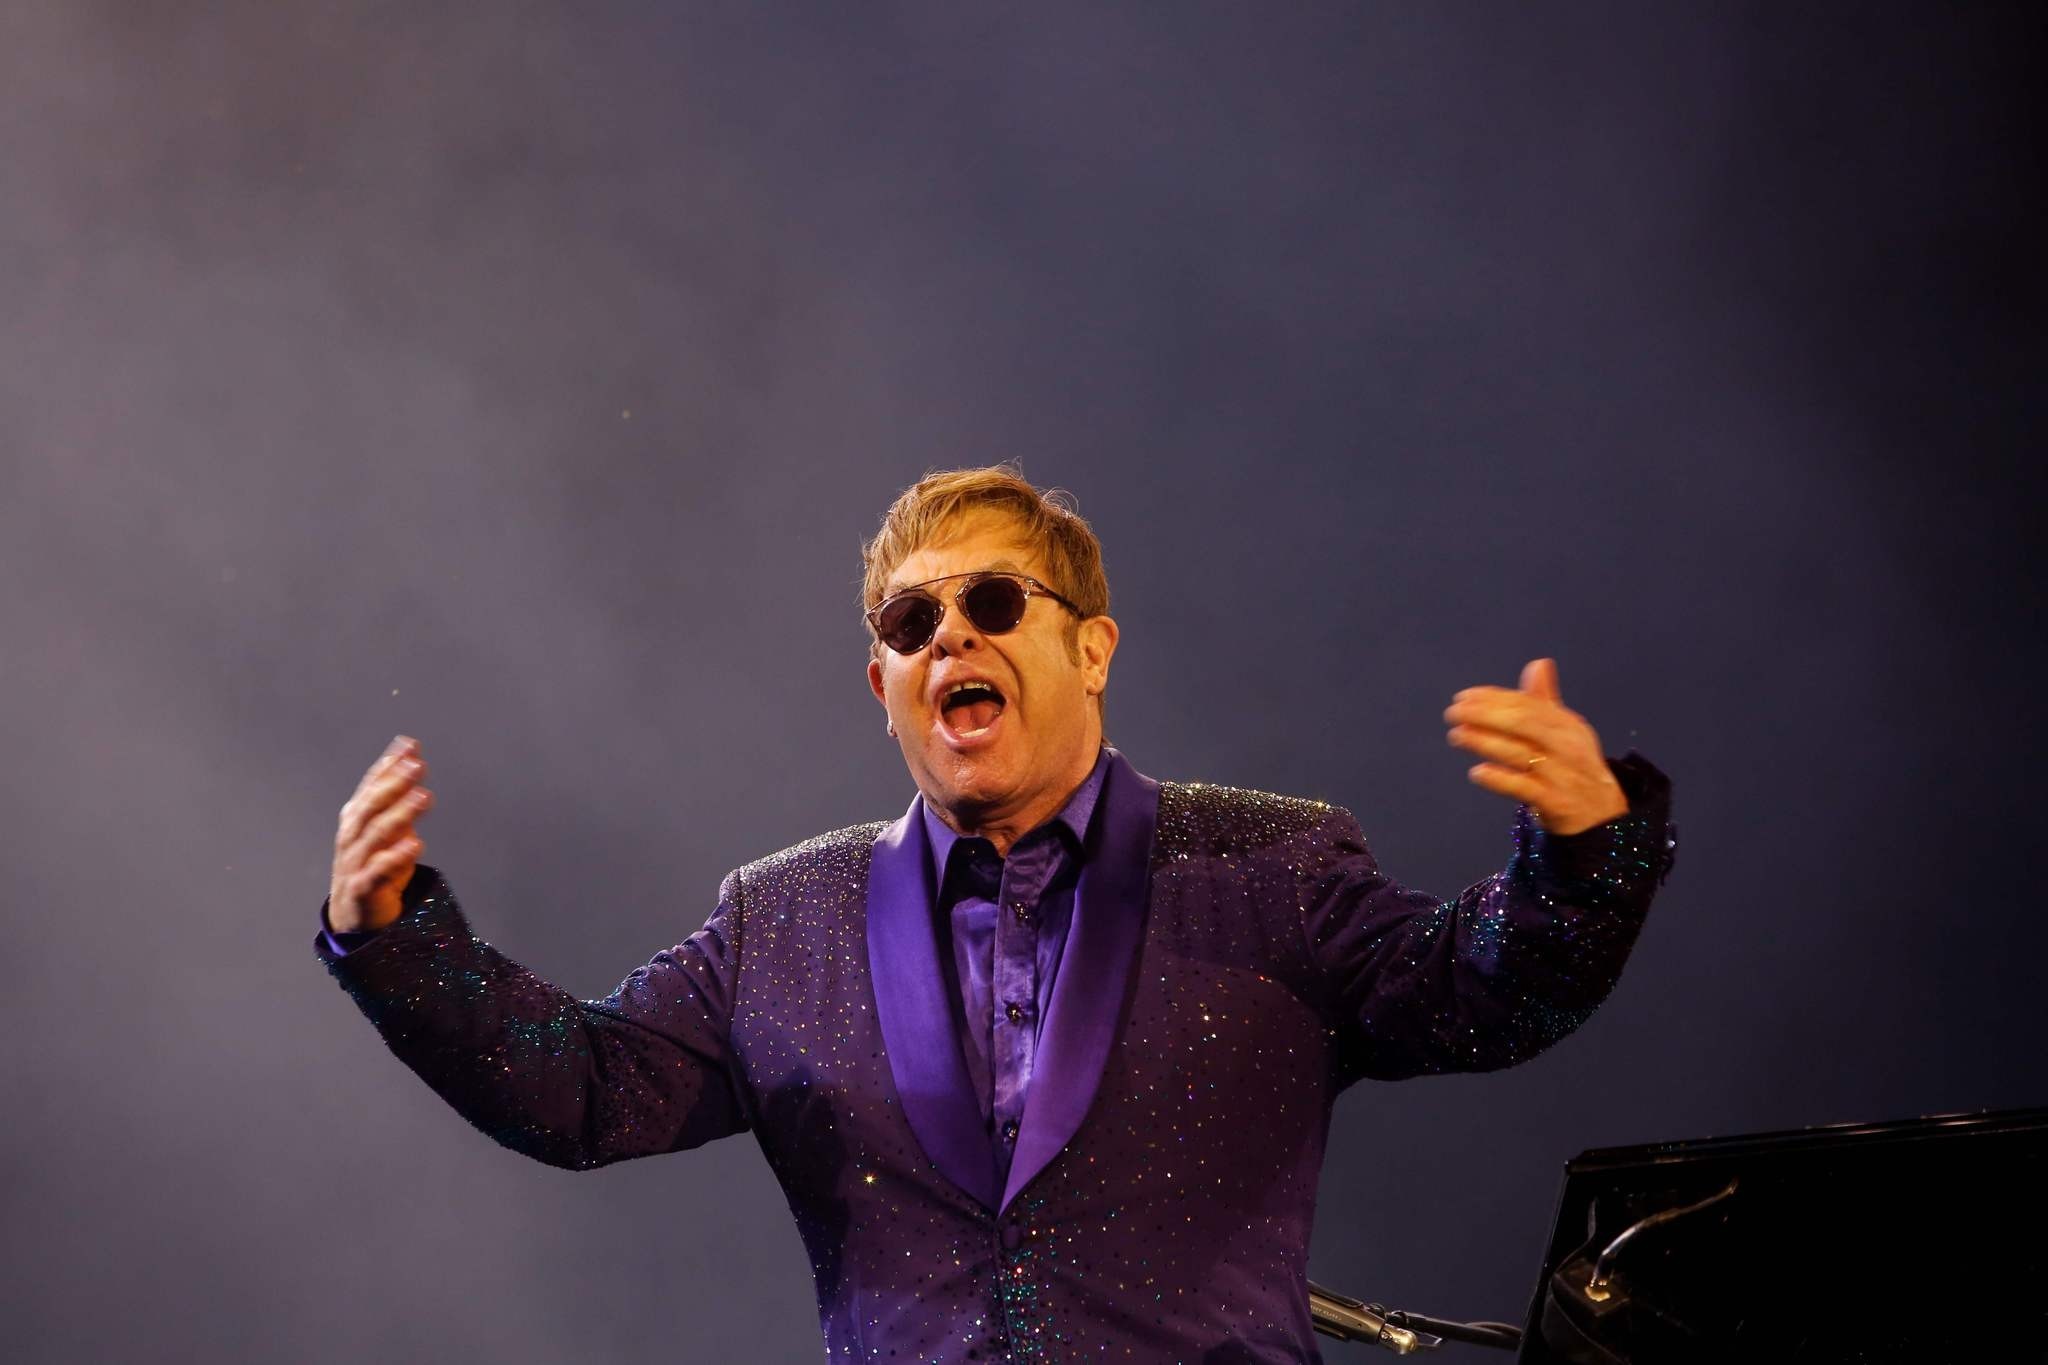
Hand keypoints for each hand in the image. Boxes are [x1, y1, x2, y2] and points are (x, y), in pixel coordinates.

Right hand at [328, 735, 432, 932]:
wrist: (354, 914)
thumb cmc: (374, 865)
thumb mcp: (387, 828)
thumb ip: (398, 798)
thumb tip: (411, 758)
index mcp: (356, 818)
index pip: (371, 786)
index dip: (388, 765)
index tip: (409, 746)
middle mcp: (351, 836)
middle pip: (371, 806)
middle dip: (393, 784)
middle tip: (417, 766)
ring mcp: (353, 862)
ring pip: (374, 835)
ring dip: (399, 814)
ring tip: (423, 797)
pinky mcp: (362, 889)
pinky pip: (377, 872)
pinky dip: (394, 857)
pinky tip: (416, 845)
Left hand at [1443, 658, 1627, 835]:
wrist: (1601, 814)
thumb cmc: (1573, 767)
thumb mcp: (1565, 732)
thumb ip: (1545, 701)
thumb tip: (1538, 664)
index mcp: (1567, 725)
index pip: (1527, 704)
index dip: (1494, 698)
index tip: (1465, 696)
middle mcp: (1566, 746)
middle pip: (1522, 723)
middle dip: (1484, 715)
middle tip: (1454, 713)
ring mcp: (1561, 775)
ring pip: (1518, 754)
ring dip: (1484, 742)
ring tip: (1457, 735)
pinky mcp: (1554, 802)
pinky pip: (1523, 788)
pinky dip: (1499, 780)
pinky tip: (1478, 772)